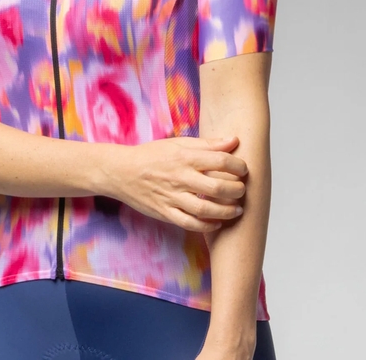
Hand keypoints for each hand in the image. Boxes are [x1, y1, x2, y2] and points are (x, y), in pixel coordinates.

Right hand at [105, 136, 246, 231]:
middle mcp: (179, 177)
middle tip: (242, 190)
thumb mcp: (178, 143)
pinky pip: (190, 224)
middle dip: (236, 191)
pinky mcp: (165, 212)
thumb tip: (233, 140)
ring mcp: (172, 197)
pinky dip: (207, 226)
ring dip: (226, 211)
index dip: (238, 166)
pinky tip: (218, 223)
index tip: (244, 169)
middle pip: (216, 188)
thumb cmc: (152, 155)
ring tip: (237, 209)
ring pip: (206, 209)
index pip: (219, 161)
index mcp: (184, 156)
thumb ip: (207, 144)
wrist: (122, 171)